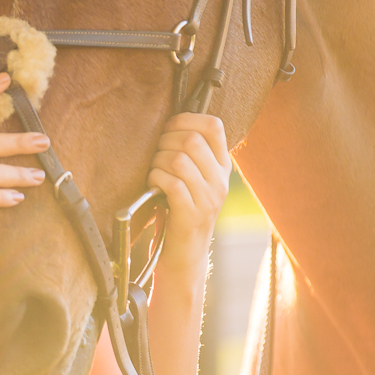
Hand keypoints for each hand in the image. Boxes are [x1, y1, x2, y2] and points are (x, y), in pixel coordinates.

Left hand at [147, 113, 229, 287]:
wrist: (183, 255)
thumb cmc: (178, 211)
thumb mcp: (193, 179)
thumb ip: (190, 154)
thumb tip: (169, 123)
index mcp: (222, 167)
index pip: (213, 125)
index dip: (186, 119)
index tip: (168, 129)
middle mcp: (220, 181)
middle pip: (191, 139)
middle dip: (164, 141)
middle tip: (154, 155)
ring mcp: (208, 199)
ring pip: (179, 159)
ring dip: (157, 162)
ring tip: (153, 173)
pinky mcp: (192, 214)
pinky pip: (171, 182)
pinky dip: (155, 179)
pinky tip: (153, 187)